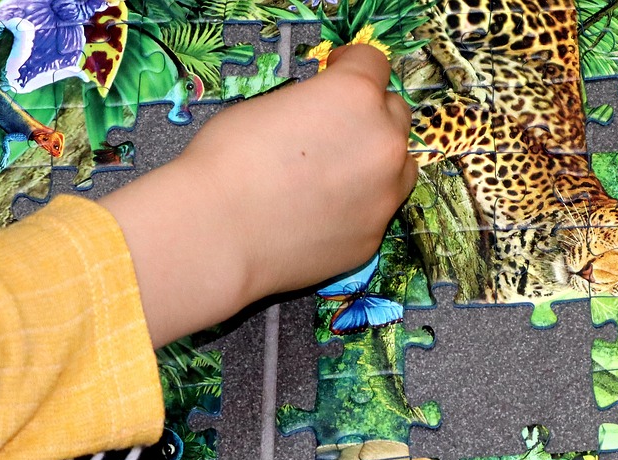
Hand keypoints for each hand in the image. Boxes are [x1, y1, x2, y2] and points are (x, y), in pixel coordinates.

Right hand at [101, 44, 416, 346]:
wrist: (217, 232)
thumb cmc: (227, 162)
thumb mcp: (270, 105)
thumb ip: (314, 104)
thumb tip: (322, 115)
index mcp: (355, 95)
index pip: (374, 64)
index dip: (351, 65)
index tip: (339, 71)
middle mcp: (383, 142)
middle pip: (395, 114)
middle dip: (370, 115)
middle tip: (337, 128)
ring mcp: (384, 195)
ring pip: (399, 167)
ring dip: (376, 163)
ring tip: (336, 174)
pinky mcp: (372, 238)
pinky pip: (376, 212)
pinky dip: (358, 207)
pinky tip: (320, 213)